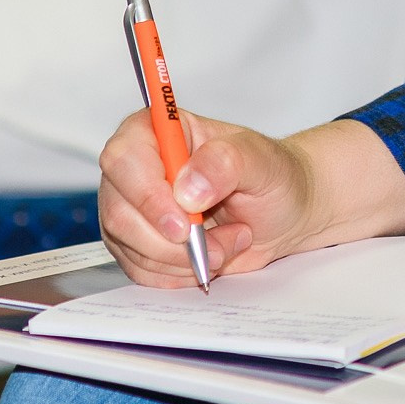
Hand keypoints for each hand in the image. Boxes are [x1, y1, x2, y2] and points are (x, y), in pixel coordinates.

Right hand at [97, 115, 404, 286]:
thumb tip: (187, 186)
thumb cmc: (274, 176)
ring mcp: (133, 209)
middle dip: (171, 240)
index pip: (124, 158)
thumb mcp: (262, 161)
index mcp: (160, 130)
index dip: (148, 195)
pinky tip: (212, 254)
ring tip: (227, 241)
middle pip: (119, 212)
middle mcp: (138, 168)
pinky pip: (142, 271)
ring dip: (183, 258)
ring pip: (130, 247)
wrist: (285, 211)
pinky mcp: (138, 245)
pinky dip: (180, 273)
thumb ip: (225, 163)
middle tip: (216, 241)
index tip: (185, 222)